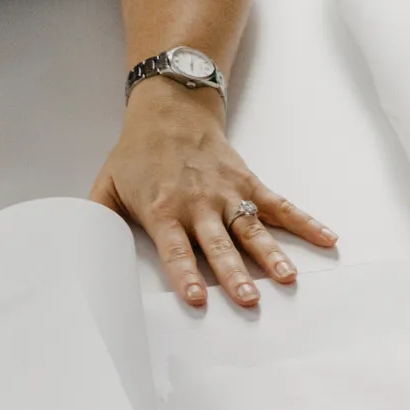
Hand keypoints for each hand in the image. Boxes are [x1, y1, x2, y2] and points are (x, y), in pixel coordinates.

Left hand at [93, 82, 335, 308]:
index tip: (197, 299)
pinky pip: (279, 206)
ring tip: (286, 279)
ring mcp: (227, 193)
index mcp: (163, 210)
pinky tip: (326, 239)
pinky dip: (305, 222)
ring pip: (251, 229)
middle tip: (248, 299)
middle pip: (218, 245)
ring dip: (270, 255)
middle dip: (233, 273)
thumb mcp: (107, 186)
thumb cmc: (138, 154)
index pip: (175, 249)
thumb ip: (97, 221)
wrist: (170, 109)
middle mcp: (199, 204)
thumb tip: (83, 254)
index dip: (185, 274)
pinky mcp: (248, 183)